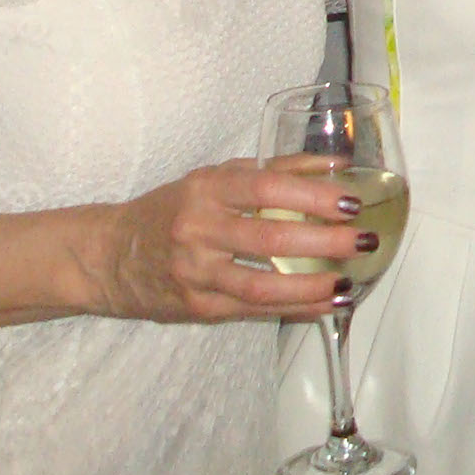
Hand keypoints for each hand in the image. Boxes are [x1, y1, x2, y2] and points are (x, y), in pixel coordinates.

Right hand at [82, 159, 371, 323]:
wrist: (109, 256)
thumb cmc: (173, 209)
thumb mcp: (214, 178)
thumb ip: (274, 170)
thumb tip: (337, 164)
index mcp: (206, 189)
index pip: (264, 188)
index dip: (311, 196)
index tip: (351, 200)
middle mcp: (198, 230)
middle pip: (269, 240)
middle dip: (324, 242)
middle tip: (365, 240)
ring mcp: (196, 273)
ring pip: (262, 287)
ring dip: (312, 288)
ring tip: (350, 283)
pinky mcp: (197, 308)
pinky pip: (253, 311)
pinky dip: (294, 308)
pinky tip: (325, 304)